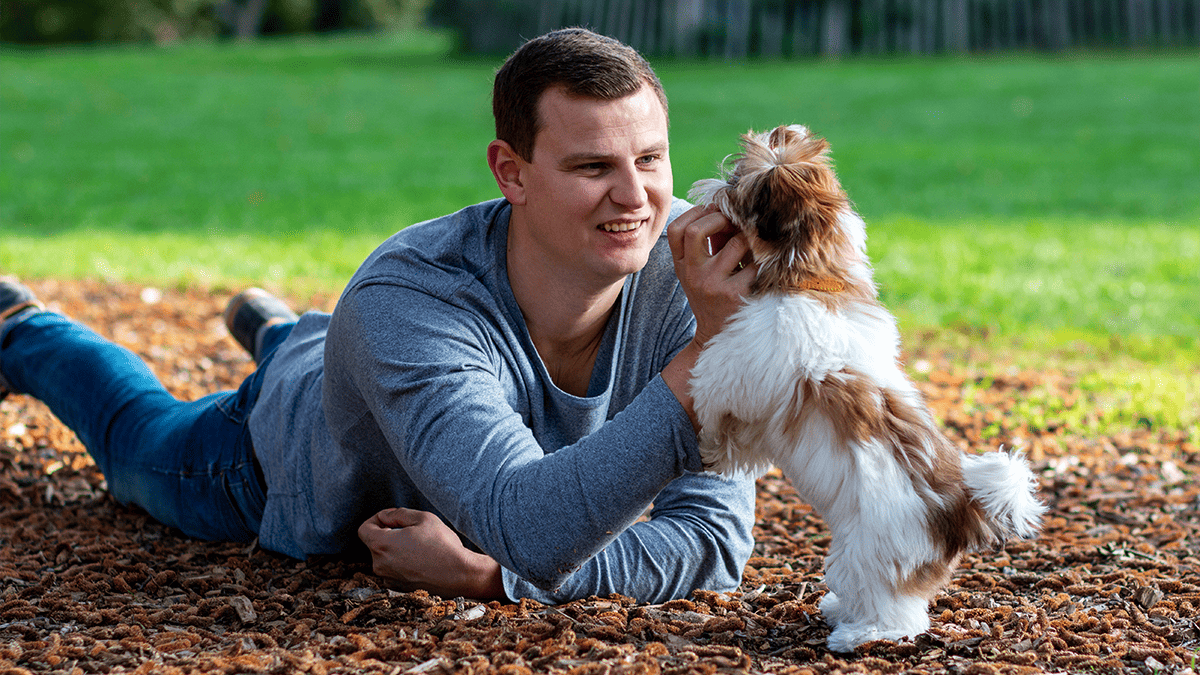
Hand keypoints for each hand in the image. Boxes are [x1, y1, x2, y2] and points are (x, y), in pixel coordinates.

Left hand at [357, 507, 503, 598]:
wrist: (459, 575)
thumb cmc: (442, 545)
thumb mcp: (423, 518)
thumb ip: (398, 514)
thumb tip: (385, 516)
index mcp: (382, 545)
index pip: (364, 529)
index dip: (376, 519)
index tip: (391, 519)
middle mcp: (380, 564)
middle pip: (374, 543)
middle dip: (388, 533)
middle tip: (411, 530)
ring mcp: (388, 578)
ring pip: (384, 556)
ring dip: (395, 548)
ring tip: (418, 546)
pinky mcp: (397, 587)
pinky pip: (392, 569)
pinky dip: (401, 562)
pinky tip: (420, 560)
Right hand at [667, 205, 755, 346]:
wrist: (720, 336)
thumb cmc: (714, 295)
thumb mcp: (701, 271)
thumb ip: (708, 242)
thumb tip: (728, 208)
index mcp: (682, 266)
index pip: (676, 230)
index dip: (695, 213)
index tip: (712, 212)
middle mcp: (692, 275)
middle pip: (695, 231)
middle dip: (721, 218)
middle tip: (735, 222)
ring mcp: (713, 285)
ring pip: (737, 242)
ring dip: (751, 239)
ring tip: (755, 246)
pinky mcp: (736, 295)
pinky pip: (757, 262)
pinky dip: (765, 259)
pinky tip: (765, 265)